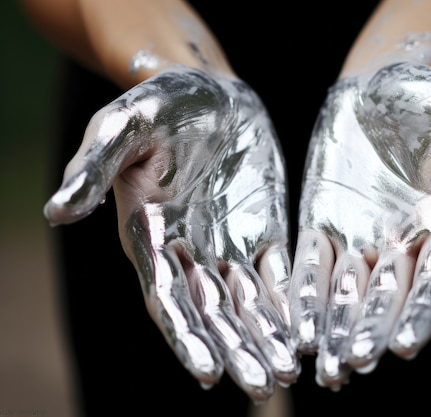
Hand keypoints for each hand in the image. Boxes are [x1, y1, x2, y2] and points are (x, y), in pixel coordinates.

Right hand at [44, 66, 299, 401]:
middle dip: (238, 351)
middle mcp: (189, 253)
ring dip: (269, 339)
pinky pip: (280, 274)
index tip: (208, 374)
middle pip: (215, 314)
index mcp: (150, 238)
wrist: (207, 90)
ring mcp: (229, 245)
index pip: (169, 300)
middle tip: (265, 388)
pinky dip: (292, 304)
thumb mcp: (121, 127)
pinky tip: (308, 330)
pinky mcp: (263, 232)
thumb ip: (92, 170)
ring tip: (291, 373)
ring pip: (250, 304)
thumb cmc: (158, 104)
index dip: (187, 337)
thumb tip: (56, 212)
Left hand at [289, 62, 430, 389]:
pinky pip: (311, 264)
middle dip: (368, 332)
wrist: (384, 81)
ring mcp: (360, 234)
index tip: (401, 346)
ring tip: (322, 368)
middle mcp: (403, 242)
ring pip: (346, 292)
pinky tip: (293, 325)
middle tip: (350, 367)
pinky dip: (304, 294)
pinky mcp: (323, 220)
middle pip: (385, 297)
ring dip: (334, 329)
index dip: (419, 313)